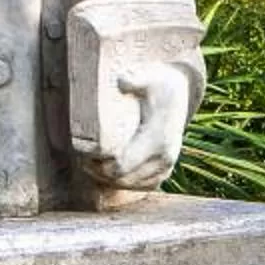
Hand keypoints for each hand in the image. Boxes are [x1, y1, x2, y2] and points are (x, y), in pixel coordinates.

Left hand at [83, 61, 190, 190]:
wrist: (182, 92)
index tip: (84, 152)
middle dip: (98, 171)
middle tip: (82, 158)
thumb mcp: (150, 78)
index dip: (99, 165)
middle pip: (121, 178)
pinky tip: (109, 170)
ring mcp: (166, 167)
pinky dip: (122, 181)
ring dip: (108, 178)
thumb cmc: (161, 84)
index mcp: (158, 139)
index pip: (122, 165)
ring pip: (129, 185)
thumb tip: (121, 81)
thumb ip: (136, 80)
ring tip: (91, 164)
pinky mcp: (164, 171)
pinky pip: (140, 186)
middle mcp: (164, 157)